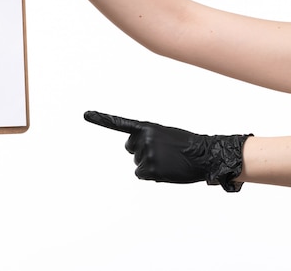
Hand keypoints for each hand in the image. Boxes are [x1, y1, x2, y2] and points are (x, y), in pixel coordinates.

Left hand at [84, 111, 251, 191]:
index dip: (101, 119)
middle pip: (130, 149)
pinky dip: (151, 175)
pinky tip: (166, 170)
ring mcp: (146, 153)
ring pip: (138, 163)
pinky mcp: (150, 168)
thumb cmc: (186, 145)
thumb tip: (138, 158)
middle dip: (142, 152)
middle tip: (163, 152)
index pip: (119, 123)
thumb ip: (148, 139)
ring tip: (169, 161)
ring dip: (151, 165)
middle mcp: (143, 138)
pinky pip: (141, 174)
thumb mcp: (165, 135)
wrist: (205, 154)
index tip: (85, 114)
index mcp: (147, 127)